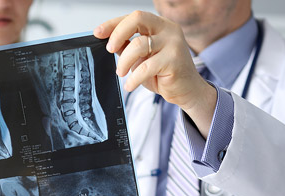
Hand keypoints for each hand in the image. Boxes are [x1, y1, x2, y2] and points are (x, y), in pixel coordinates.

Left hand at [94, 11, 216, 137]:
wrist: (186, 90)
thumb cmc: (164, 73)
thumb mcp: (142, 58)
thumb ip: (129, 47)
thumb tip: (109, 42)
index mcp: (160, 25)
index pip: (134, 17)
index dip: (113, 24)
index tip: (98, 33)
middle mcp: (168, 30)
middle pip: (137, 19)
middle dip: (118, 34)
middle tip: (109, 50)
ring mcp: (173, 43)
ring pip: (138, 44)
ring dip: (123, 61)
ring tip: (120, 72)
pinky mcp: (174, 60)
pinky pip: (146, 67)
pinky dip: (133, 78)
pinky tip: (130, 85)